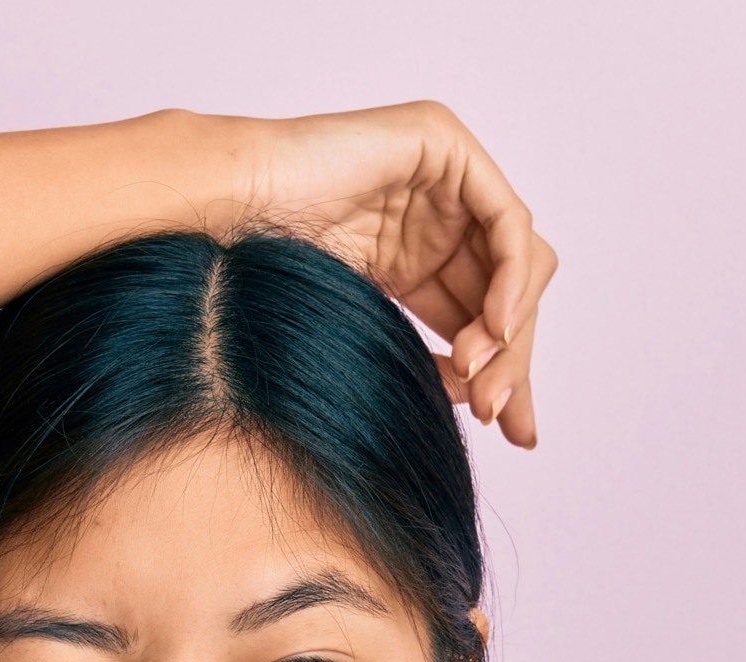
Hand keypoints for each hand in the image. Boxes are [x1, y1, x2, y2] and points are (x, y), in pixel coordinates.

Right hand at [230, 101, 559, 447]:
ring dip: (510, 328)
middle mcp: (441, 213)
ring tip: (477, 378)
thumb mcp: (371, 331)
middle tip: (495, 412)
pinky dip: (511, 280)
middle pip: (512, 290)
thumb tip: (486, 403)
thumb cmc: (267, 276)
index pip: (488, 312)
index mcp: (422, 255)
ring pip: (522, 261)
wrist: (224, 219)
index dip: (507, 370)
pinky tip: (490, 331)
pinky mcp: (443, 145)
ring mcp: (445, 176)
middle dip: (513, 357)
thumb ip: (430, 358)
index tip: (515, 433)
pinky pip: (508, 222)